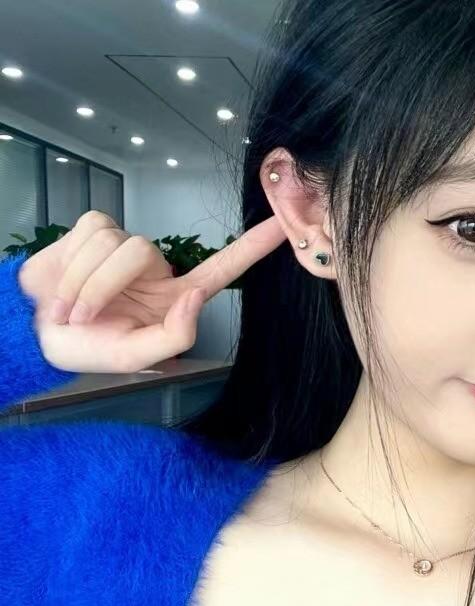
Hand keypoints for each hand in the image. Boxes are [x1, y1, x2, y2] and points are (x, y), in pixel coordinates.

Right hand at [17, 210, 287, 372]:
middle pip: (141, 252)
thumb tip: (195, 297)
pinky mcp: (94, 229)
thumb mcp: (135, 357)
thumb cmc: (90, 348)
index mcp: (175, 298)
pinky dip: (70, 264)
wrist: (39, 334)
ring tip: (69, 307)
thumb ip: (175, 335)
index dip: (252, 247)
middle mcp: (155, 267)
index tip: (283, 226)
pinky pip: (90, 232)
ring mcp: (124, 245)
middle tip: (82, 319)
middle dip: (103, 286)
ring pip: (113, 242)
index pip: (222, 268)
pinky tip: (61, 284)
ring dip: (82, 281)